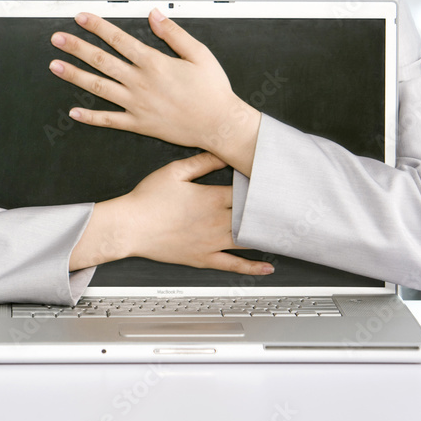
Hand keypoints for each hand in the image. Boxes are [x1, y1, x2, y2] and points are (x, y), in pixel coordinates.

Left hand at [49, 8, 260, 174]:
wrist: (219, 124)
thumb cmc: (212, 90)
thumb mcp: (199, 54)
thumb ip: (174, 34)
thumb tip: (154, 16)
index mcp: (154, 63)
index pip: (118, 39)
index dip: (97, 26)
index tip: (81, 18)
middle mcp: (140, 83)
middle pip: (101, 61)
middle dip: (76, 48)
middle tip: (57, 39)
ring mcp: (137, 105)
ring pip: (99, 88)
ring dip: (75, 76)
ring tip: (55, 67)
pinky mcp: (139, 124)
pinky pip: (109, 120)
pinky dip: (91, 116)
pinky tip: (74, 112)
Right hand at [69, 151, 274, 275]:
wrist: (130, 227)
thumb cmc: (148, 199)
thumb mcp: (174, 171)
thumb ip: (202, 162)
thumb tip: (223, 152)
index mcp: (211, 197)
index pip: (246, 191)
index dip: (262, 187)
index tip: (276, 183)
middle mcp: (216, 221)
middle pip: (252, 216)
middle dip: (270, 211)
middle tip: (291, 209)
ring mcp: (212, 242)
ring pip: (248, 240)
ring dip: (267, 236)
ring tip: (285, 233)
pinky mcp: (205, 258)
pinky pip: (233, 265)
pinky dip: (253, 267)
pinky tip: (267, 267)